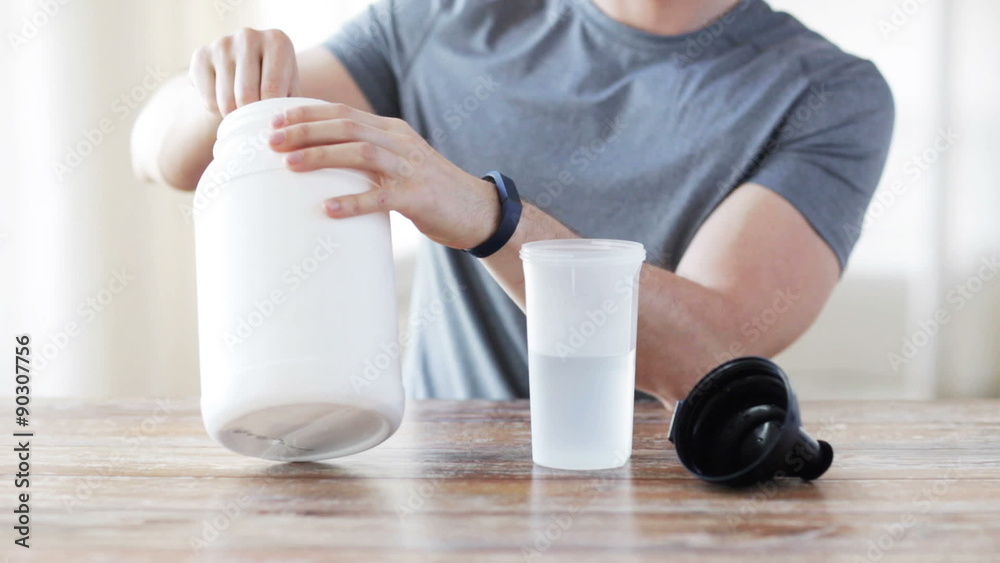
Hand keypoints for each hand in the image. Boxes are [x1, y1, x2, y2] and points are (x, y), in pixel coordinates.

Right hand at [189, 28, 299, 116]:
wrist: (243, 72)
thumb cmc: (274, 85)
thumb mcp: (290, 93)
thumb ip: (290, 106)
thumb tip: (282, 124)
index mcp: (277, 42)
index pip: (272, 88)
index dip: (270, 113)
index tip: (271, 125)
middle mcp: (248, 36)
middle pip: (246, 94)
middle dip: (250, 117)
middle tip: (254, 125)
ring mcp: (222, 43)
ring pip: (226, 100)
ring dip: (233, 117)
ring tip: (242, 116)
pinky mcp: (201, 55)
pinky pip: (208, 99)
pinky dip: (216, 111)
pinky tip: (225, 102)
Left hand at [268, 103, 501, 249]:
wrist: (477, 211)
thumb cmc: (430, 191)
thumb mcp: (398, 163)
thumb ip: (368, 158)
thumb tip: (322, 164)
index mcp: (392, 131)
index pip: (343, 113)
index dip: (307, 114)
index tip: (274, 121)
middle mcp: (400, 142)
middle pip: (346, 127)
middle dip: (305, 131)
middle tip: (272, 141)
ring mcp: (410, 168)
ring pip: (360, 153)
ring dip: (322, 156)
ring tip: (290, 165)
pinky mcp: (418, 197)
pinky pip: (381, 197)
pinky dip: (352, 201)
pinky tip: (328, 208)